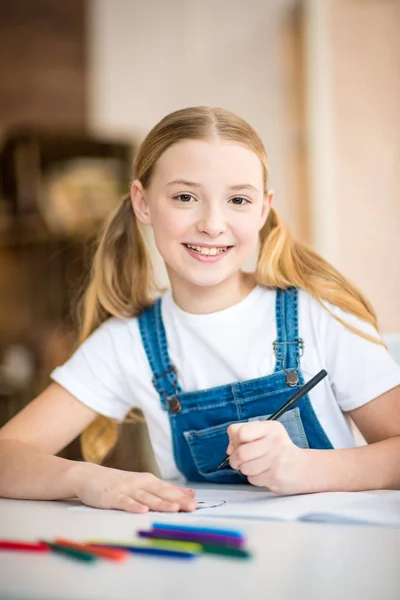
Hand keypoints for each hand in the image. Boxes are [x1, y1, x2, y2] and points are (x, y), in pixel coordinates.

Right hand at [70, 462, 196, 512]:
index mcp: (148, 481)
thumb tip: (187, 493)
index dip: (182, 496)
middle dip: (177, 500)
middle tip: (192, 507)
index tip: (196, 503)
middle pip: (161, 493)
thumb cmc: (118, 483)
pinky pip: (125, 502)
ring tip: (174, 509)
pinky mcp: (112, 497)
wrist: (88, 476)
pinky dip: (134, 506)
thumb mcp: (141, 483)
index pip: (168, 489)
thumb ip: (162, 489)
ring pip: (147, 497)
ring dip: (161, 503)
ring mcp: (126, 490)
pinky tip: (143, 510)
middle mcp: (139, 483)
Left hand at [227, 420, 311, 494]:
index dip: (235, 440)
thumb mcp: (264, 433)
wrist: (303, 468)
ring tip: (255, 466)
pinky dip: (254, 478)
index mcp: (270, 428)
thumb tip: (230, 449)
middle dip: (235, 459)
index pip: (241, 432)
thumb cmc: (278, 449)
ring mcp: (277, 460)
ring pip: (245, 468)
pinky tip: (264, 473)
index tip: (239, 443)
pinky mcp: (276, 477)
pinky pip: (253, 479)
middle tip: (239, 460)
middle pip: (240, 453)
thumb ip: (243, 434)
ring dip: (245, 469)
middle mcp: (275, 442)